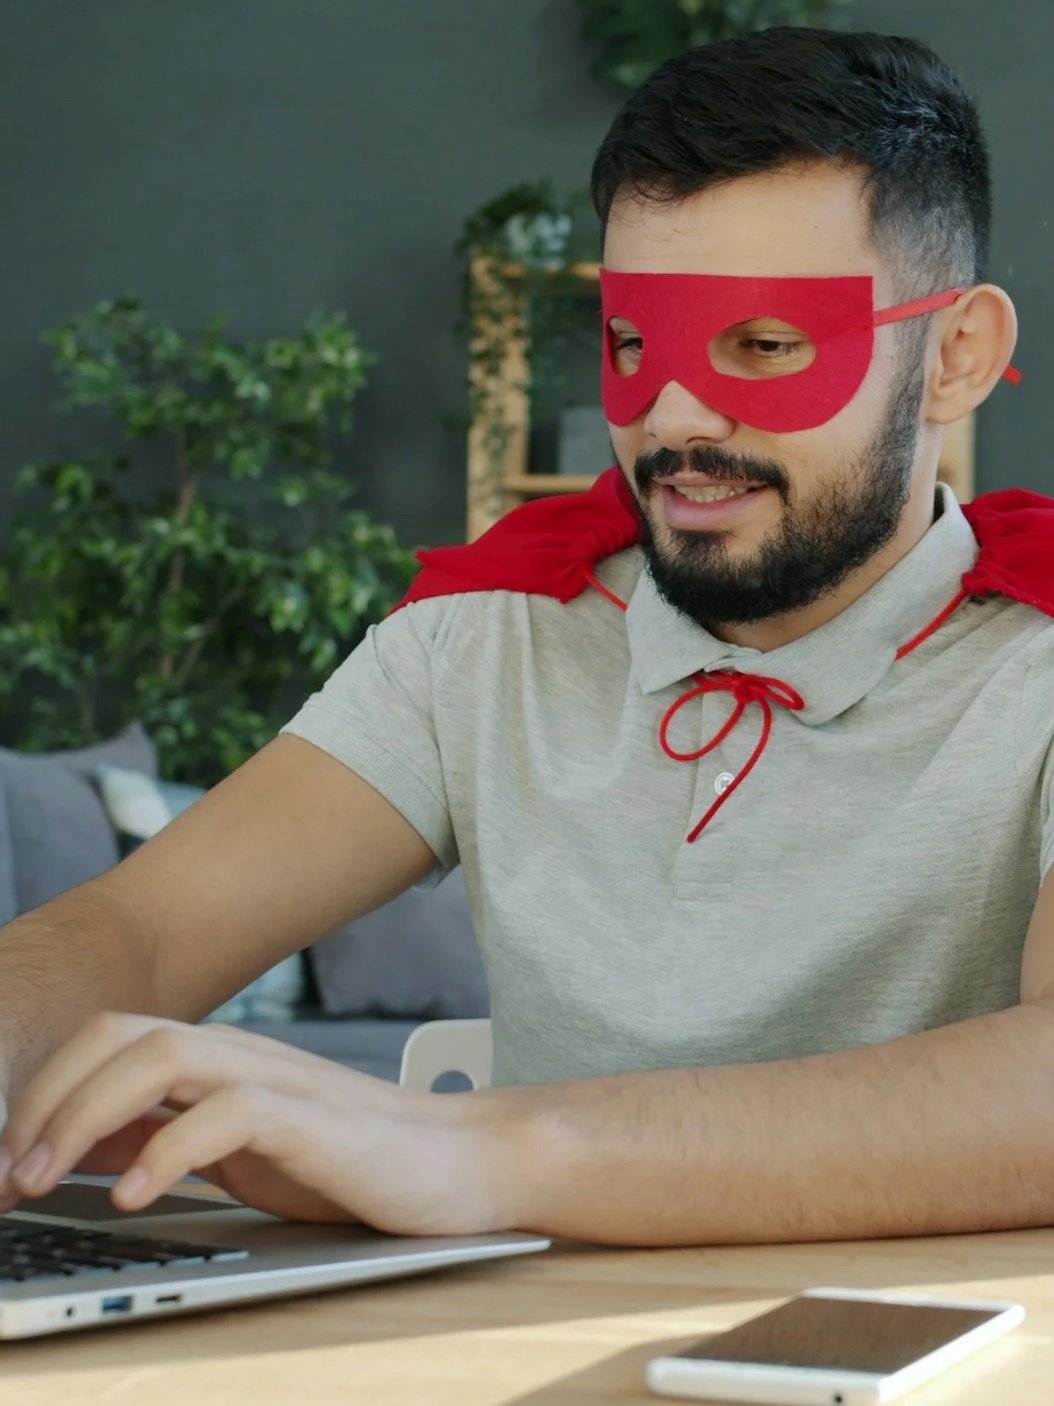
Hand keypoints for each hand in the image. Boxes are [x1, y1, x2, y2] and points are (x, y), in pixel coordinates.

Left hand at [0, 1012, 515, 1235]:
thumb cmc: (352, 1161)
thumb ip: (174, 1136)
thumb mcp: (241, 1151)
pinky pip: (223, 1114)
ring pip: (159, 1055)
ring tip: (46, 1178)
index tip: (8, 1160)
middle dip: (46, 1096)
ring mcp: (276, 1078)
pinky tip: (135, 1198)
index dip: (45, 1090)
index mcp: (219, 1062)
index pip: (110, 1040)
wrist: (457, 1162)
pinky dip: (164, 1152)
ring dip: (84, 1115)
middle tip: (10, 1171)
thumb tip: (90, 1149)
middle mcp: (239, 1055)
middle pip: (119, 1033)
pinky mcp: (310, 1117)